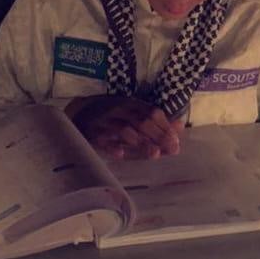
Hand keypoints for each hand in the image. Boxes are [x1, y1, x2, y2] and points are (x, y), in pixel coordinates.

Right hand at [65, 95, 183, 159]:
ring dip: (140, 141)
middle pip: (141, 121)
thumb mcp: (133, 113)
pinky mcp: (91, 132)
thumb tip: (180, 127)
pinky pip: (101, 139)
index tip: (176, 141)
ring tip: (154, 153)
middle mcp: (118, 110)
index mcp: (131, 104)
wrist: (79, 113)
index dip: (164, 126)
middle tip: (170, 150)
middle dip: (157, 135)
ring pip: (123, 129)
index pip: (151, 112)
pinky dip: (110, 145)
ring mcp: (104, 121)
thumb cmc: (112, 115)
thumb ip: (156, 122)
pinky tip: (120, 153)